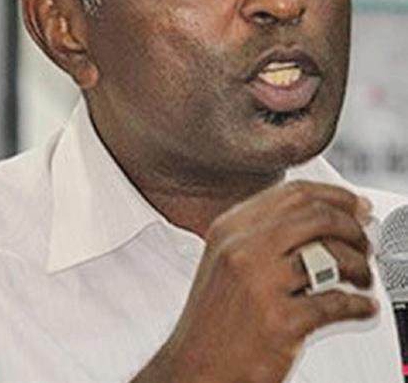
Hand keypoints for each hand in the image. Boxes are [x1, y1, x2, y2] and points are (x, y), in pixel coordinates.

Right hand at [132, 181, 375, 382]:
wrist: (194, 367)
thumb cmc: (213, 317)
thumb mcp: (225, 258)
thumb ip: (263, 233)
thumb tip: (320, 218)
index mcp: (231, 227)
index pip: (294, 193)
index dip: (335, 196)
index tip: (356, 206)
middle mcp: (243, 248)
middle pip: (316, 217)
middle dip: (352, 228)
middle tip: (364, 243)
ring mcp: (260, 283)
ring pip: (330, 256)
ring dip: (359, 266)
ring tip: (362, 277)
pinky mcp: (279, 321)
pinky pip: (335, 304)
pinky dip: (359, 306)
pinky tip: (362, 307)